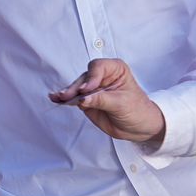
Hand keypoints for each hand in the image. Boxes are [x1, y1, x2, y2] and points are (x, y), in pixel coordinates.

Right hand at [49, 58, 166, 144]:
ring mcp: (93, 88)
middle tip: (68, 95)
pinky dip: (65, 99)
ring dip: (67, 93)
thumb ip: (101, 100)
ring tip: (57, 97)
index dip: (91, 77)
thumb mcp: (121, 104)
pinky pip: (74, 98)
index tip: (87, 89)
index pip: (98, 67)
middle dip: (75, 87)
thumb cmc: (137, 110)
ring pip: (76, 88)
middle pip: (84, 77)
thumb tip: (82, 99)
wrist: (139, 127)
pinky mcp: (86, 100)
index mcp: (115, 69)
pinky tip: (55, 99)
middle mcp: (102, 76)